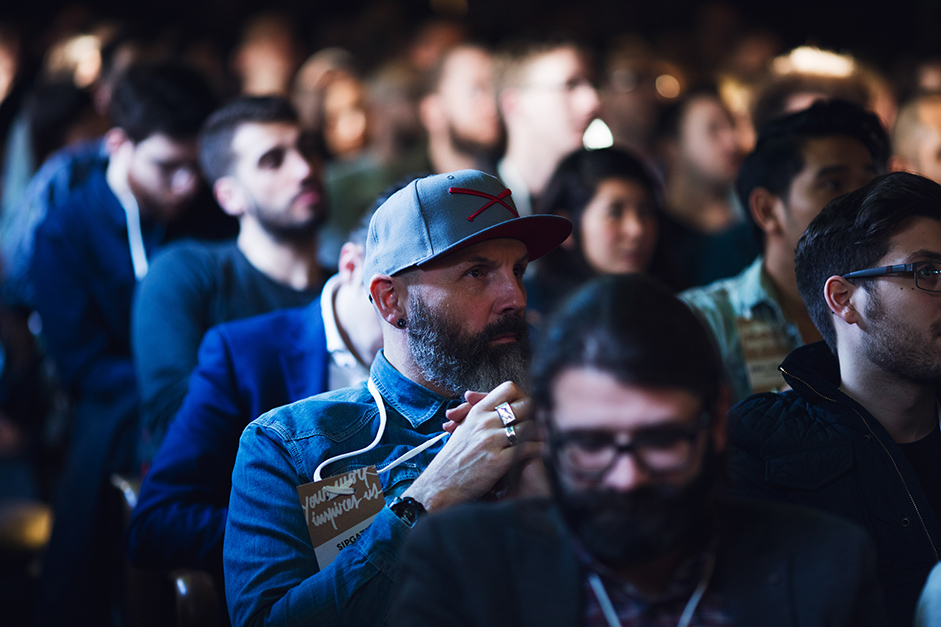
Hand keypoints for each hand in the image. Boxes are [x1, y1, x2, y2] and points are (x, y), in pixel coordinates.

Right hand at [403, 381, 538, 510]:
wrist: (441, 485)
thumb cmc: (453, 459)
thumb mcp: (464, 429)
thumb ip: (480, 414)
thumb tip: (498, 405)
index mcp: (478, 412)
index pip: (508, 388)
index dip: (523, 395)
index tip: (528, 406)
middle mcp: (485, 422)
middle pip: (524, 405)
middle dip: (537, 413)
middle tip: (546, 419)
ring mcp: (492, 440)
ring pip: (530, 426)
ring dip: (542, 431)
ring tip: (551, 434)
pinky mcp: (498, 460)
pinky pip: (528, 449)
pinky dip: (541, 449)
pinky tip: (547, 450)